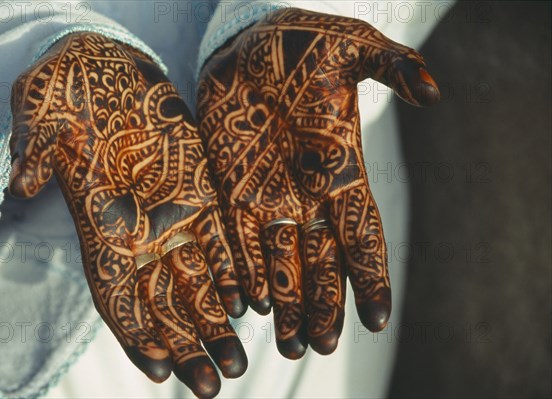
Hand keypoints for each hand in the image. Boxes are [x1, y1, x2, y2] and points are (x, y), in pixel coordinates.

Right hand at [10, 32, 244, 397]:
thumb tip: (24, 179)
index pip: (116, 293)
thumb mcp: (43, 114)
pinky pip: (222, 240)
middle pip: (165, 302)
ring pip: (199, 280)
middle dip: (189, 344)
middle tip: (214, 385)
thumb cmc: (68, 92)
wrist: (106, 71)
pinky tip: (251, 302)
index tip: (160, 368)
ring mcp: (173, 214)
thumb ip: (36, 148)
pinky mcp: (202, 191)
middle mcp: (139, 231)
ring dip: (218, 321)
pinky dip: (236, 272)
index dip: (135, 332)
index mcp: (101, 225)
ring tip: (238, 359)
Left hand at [197, 8, 438, 358]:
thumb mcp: (349, 49)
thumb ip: (390, 68)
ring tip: (290, 344)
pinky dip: (245, 274)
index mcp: (341, 169)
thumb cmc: (302, 44)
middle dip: (323, 304)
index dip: (372, 276)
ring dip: (285, 303)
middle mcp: (308, 193)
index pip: (363, 234)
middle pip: (321, 262)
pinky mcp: (232, 190)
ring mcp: (269, 195)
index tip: (377, 319)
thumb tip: (433, 91)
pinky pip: (239, 241)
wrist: (248, 42)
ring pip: (281, 262)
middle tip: (323, 346)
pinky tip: (247, 305)